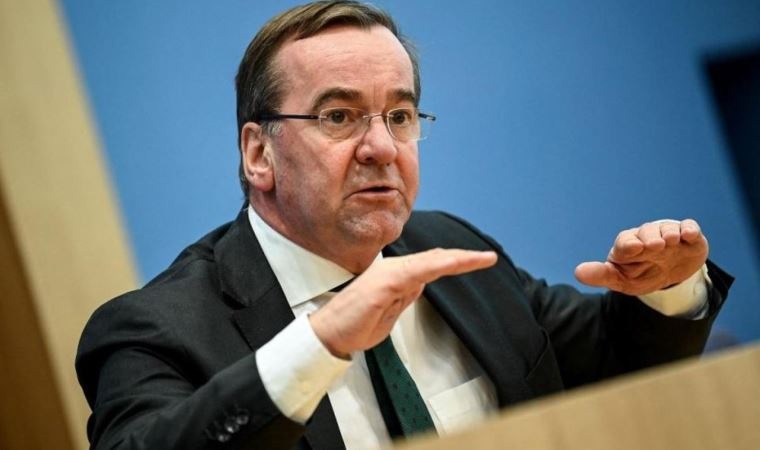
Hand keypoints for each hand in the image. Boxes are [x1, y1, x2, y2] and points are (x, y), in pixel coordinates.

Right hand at [309, 248, 496, 357]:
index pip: (429, 265)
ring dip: (456, 260)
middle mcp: (392, 270)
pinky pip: (415, 271)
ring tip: (480, 259)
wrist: (329, 335)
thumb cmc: (354, 326)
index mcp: (394, 277)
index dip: (454, 261)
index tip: (478, 260)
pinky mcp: (383, 283)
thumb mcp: (389, 315)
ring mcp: (387, 274)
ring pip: (429, 262)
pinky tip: (452, 262)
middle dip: (463, 258)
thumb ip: (404, 298)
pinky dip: (436, 265)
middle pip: (433, 259)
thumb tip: (421, 284)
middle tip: (489, 258)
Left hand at [574, 219, 707, 295]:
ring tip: (671, 241)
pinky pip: (689, 227)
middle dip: (650, 237)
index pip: (625, 242)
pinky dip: (690, 229)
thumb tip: (578, 273)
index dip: (629, 244)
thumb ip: (601, 275)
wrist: (669, 275)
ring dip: (669, 233)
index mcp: (628, 246)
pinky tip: (690, 235)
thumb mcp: (620, 280)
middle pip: (647, 232)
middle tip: (655, 246)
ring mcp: (668, 235)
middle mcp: (647, 236)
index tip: (634, 248)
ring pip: (667, 228)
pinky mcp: (689, 238)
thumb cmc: (639, 274)